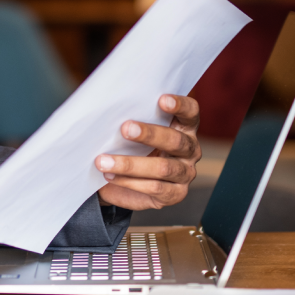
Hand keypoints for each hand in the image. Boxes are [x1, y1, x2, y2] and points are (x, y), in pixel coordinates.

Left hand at [95, 94, 201, 210]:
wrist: (124, 183)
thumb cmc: (131, 148)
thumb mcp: (134, 133)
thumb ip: (133, 122)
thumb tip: (109, 113)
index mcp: (184, 127)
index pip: (190, 112)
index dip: (180, 105)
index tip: (161, 99)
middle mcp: (190, 149)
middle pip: (175, 140)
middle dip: (149, 134)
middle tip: (125, 129)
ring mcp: (185, 173)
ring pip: (163, 167)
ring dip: (130, 164)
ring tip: (103, 161)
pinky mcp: (176, 194)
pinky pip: (154, 187)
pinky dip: (129, 181)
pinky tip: (111, 176)